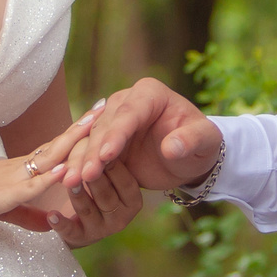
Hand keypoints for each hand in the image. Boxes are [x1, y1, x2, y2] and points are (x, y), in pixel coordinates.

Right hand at [0, 115, 88, 227]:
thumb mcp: (0, 208)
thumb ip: (25, 213)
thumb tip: (47, 222)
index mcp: (20, 169)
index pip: (55, 149)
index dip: (77, 135)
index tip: (98, 118)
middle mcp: (20, 167)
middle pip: (58, 144)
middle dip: (84, 129)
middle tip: (108, 108)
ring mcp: (12, 178)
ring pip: (49, 159)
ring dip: (74, 144)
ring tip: (97, 128)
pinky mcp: (3, 195)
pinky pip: (31, 185)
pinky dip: (50, 178)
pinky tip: (67, 170)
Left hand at [2, 150, 146, 246]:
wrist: (81, 211)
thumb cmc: (98, 174)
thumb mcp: (107, 158)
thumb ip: (107, 142)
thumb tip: (102, 104)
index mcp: (133, 195)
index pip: (123, 177)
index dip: (111, 162)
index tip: (102, 150)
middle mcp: (122, 214)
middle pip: (105, 192)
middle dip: (92, 177)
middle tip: (82, 165)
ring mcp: (102, 228)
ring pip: (88, 209)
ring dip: (77, 195)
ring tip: (66, 181)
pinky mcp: (82, 238)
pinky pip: (73, 232)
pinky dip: (62, 224)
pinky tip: (51, 215)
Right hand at [65, 77, 222, 195]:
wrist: (188, 158)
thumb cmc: (201, 145)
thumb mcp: (206, 142)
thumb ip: (191, 140)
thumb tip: (172, 147)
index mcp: (150, 94)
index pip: (130, 113)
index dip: (117, 134)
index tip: (107, 155)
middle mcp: (126, 102)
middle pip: (104, 126)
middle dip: (94, 152)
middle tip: (85, 176)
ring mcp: (111, 121)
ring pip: (90, 139)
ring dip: (80, 161)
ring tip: (71, 182)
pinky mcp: (103, 141)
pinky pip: (87, 152)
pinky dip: (78, 166)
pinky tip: (70, 183)